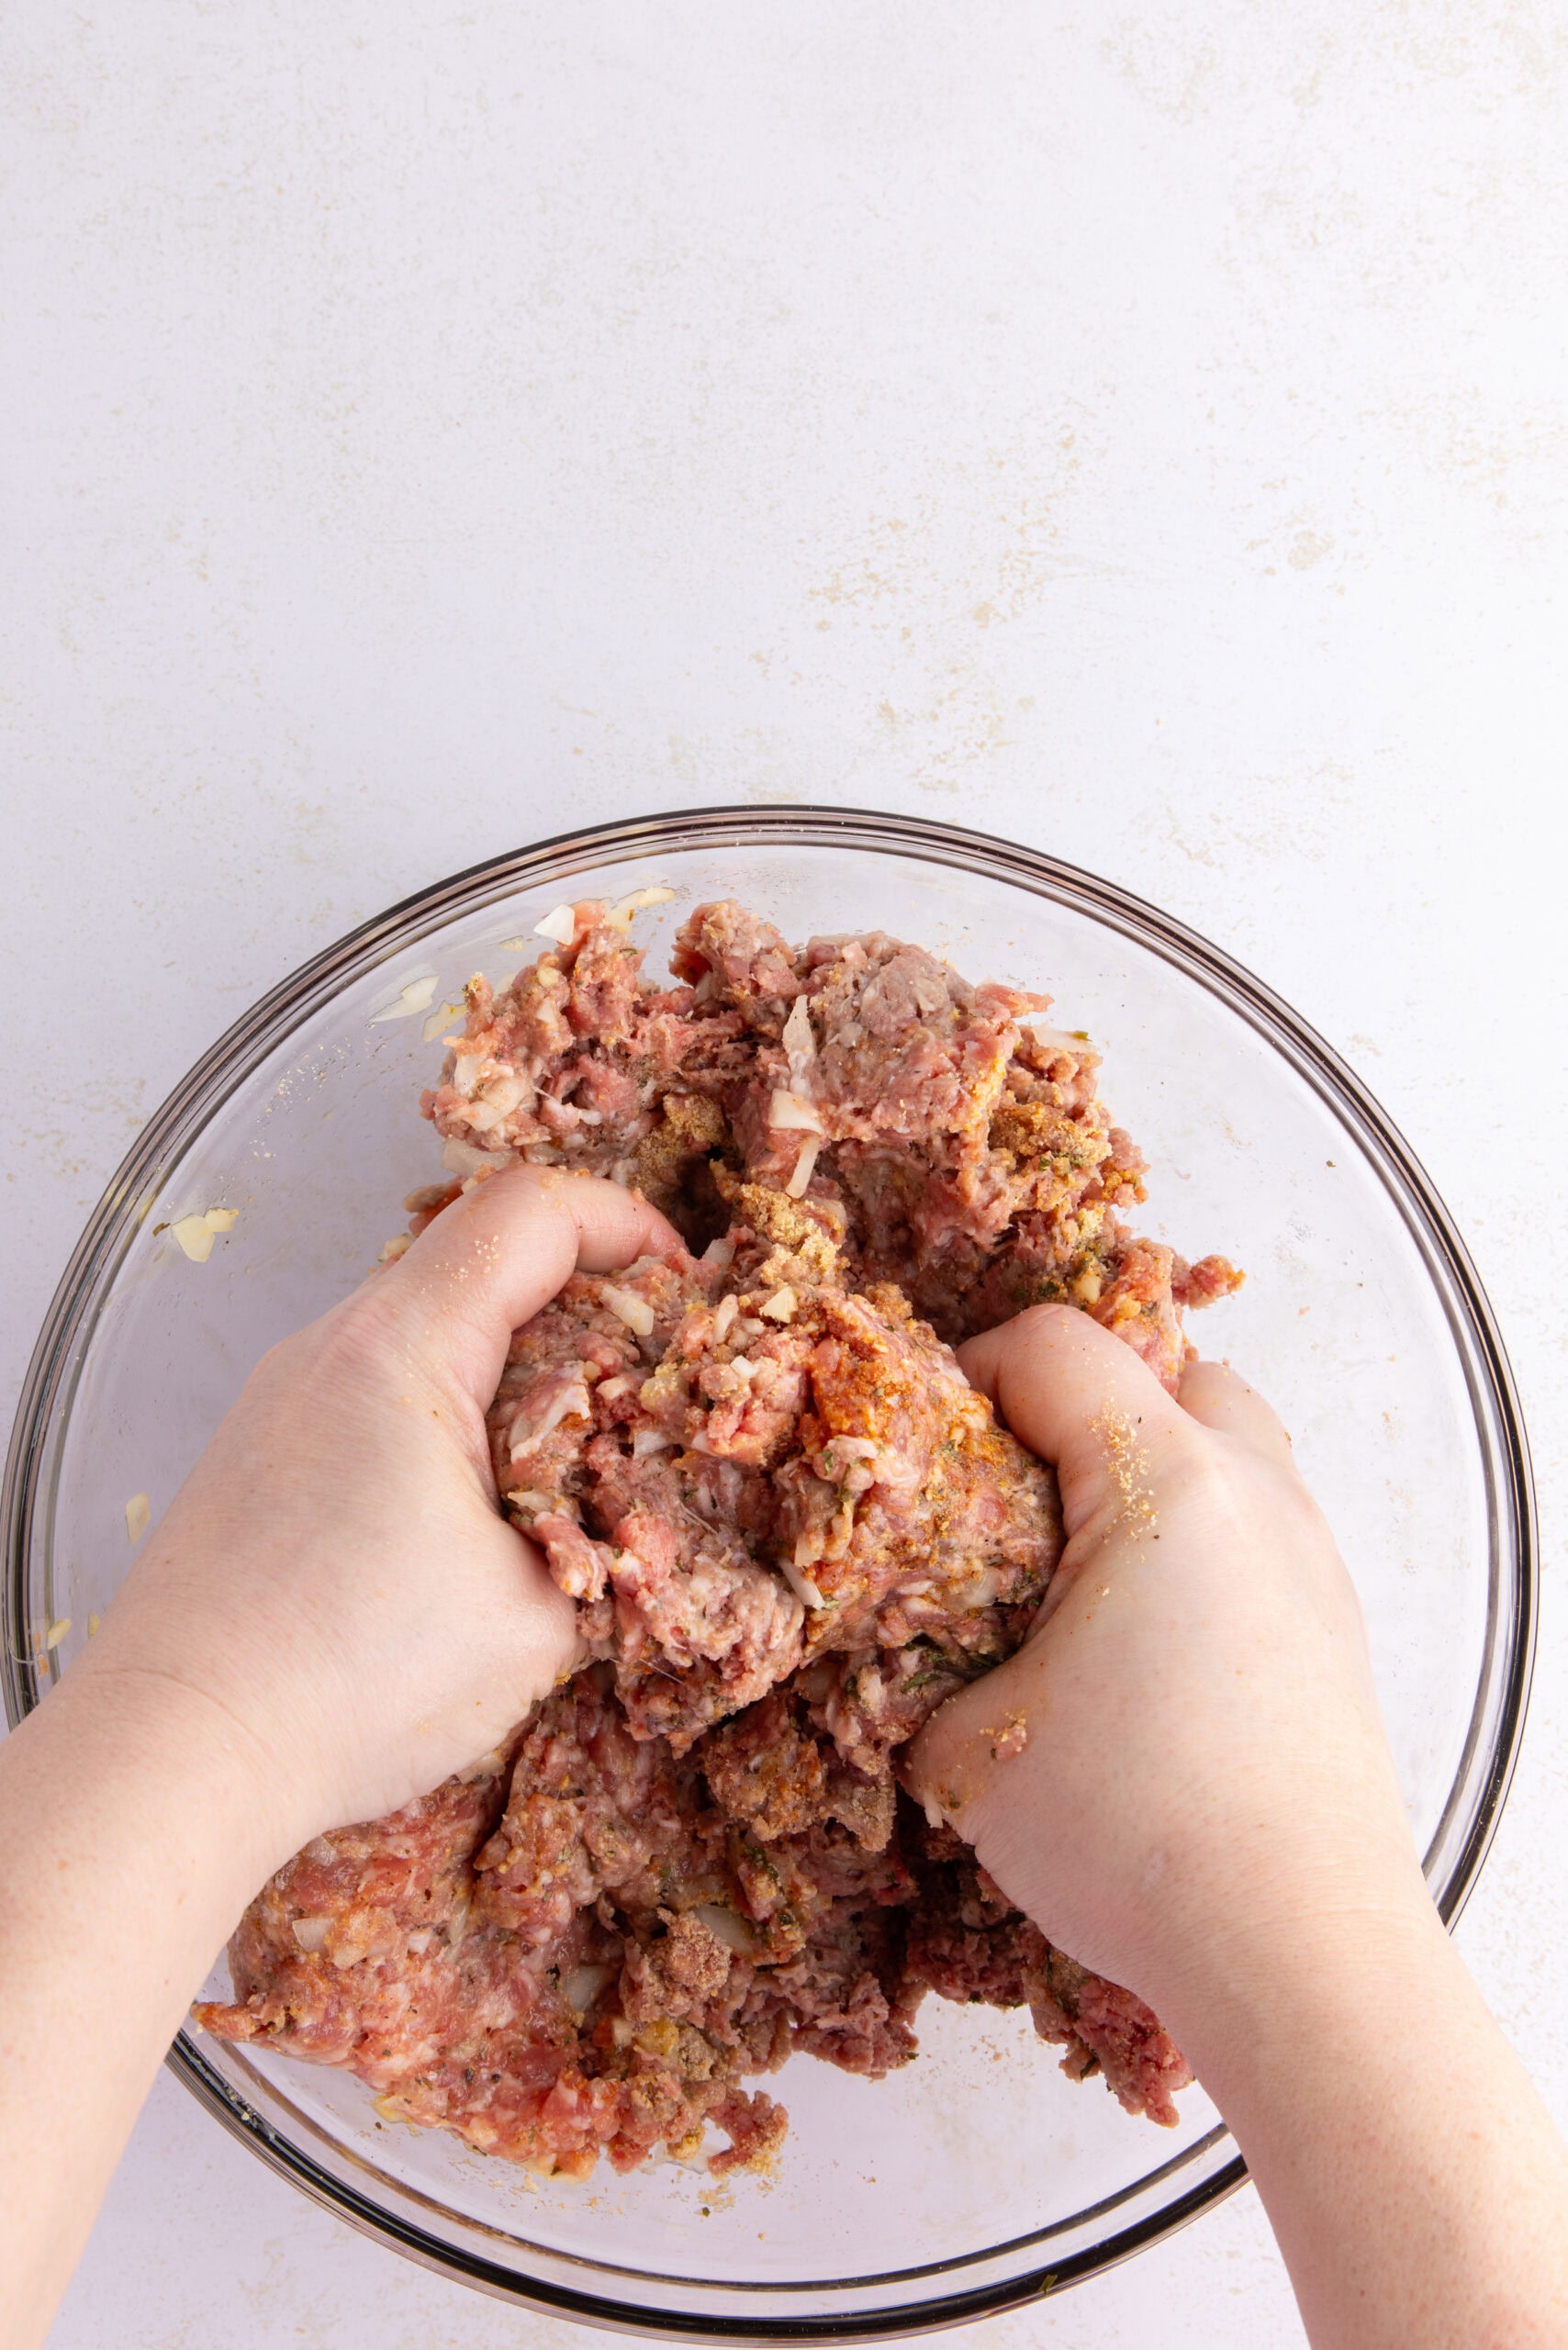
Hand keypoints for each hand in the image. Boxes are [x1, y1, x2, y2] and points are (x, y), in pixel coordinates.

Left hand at [79, 1166, 684, 1870]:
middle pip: (476, 1259)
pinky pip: (372, 1390)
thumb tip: (630, 1510)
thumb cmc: (342, 1684)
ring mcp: (281, 1396)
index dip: (627, 1225)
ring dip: (512, 1372)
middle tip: (642, 1391)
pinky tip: (470, 1520)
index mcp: (400, 1347)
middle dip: (581, 1308)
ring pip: (424, 1328)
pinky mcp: (257, 1452)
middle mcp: (329, 1344)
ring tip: (565, 1470)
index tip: (685, 1289)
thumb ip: (606, 1535)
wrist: (169, 1756)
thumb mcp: (536, 1617)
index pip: (528, 1210)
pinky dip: (445, 1418)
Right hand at [906, 1306, 1567, 2349]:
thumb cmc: (1134, 1837)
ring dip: (1146, 1463)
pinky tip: (1138, 1632)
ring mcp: (1309, 1555)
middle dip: (1075, 1402)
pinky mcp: (1333, 1624)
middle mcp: (1253, 1492)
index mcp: (1163, 1483)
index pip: (1056, 1346)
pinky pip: (1255, 1522)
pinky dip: (1193, 1534)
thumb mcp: (963, 1747)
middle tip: (1002, 1488)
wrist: (1297, 1952)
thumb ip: (914, 1658)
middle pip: (1165, 1367)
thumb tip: (891, 1634)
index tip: (929, 1442)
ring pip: (1227, 1440)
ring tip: (1071, 1558)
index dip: (971, 1368)